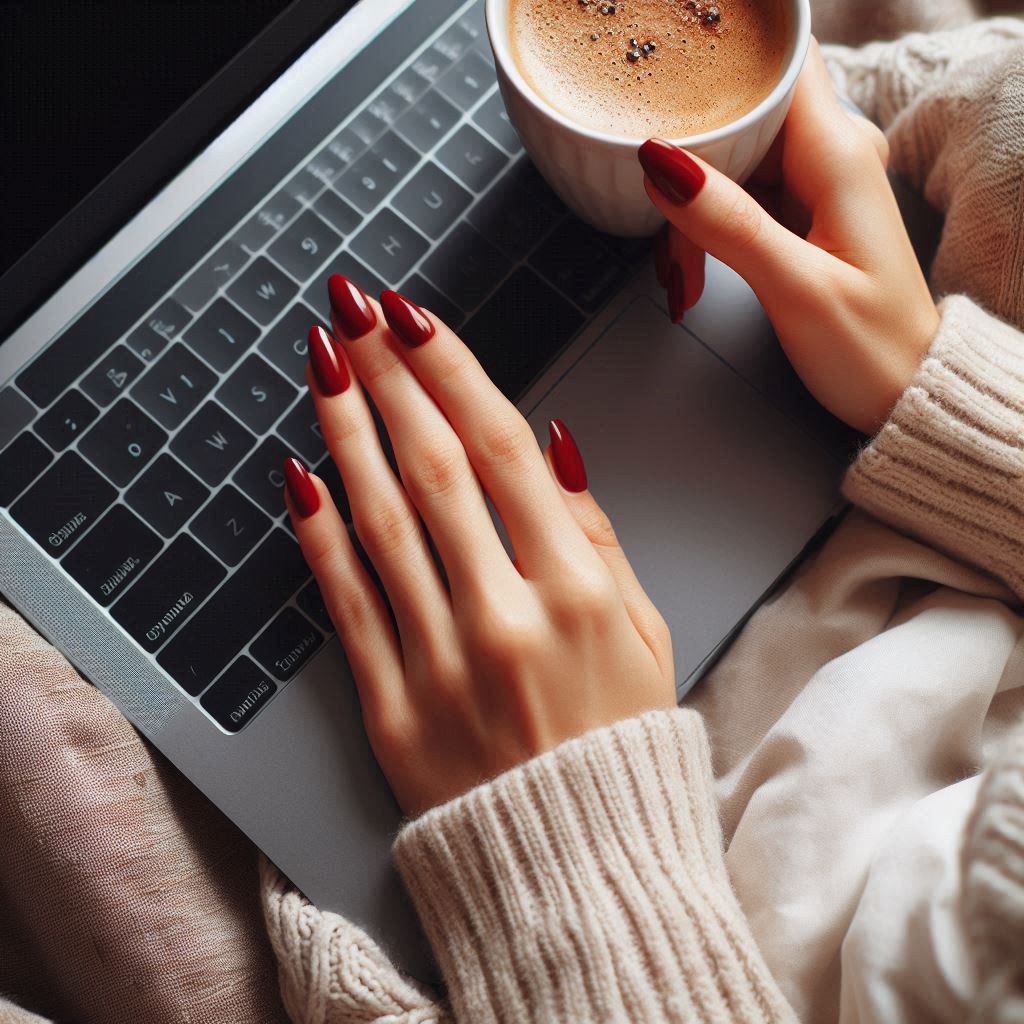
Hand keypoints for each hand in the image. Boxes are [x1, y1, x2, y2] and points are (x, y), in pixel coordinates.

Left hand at [284, 279, 674, 816]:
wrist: (580, 867)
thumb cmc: (617, 742)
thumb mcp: (643, 630)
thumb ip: (595, 534)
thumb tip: (551, 446)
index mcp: (576, 592)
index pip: (502, 451)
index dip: (451, 373)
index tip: (412, 320)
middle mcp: (505, 617)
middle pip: (431, 469)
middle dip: (386, 377)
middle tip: (352, 314)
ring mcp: (440, 663)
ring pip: (380, 523)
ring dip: (345, 434)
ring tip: (322, 368)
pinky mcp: (392, 708)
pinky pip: (347, 605)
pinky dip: (319, 537)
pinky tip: (300, 477)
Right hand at [642, 39, 939, 435]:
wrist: (905, 391)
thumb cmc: (872, 349)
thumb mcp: (795, 289)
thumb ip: (729, 224)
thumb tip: (664, 163)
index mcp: (838, 157)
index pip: (776, 66)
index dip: (720, 73)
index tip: (667, 102)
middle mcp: (832, 156)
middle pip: (741, 116)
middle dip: (689, 168)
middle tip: (668, 235)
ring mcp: (816, 184)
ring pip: (732, 160)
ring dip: (691, 210)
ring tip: (683, 272)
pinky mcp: (803, 212)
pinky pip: (739, 195)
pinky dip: (706, 228)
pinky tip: (695, 270)